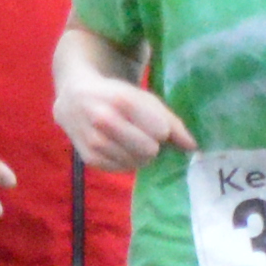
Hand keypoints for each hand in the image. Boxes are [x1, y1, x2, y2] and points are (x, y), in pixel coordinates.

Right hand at [54, 58, 183, 171]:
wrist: (74, 98)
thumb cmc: (115, 96)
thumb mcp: (143, 98)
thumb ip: (170, 121)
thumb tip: (192, 147)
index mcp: (122, 101)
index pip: (161, 131)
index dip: (162, 130)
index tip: (154, 124)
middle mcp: (104, 122)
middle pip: (150, 150)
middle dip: (152, 144)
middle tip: (142, 135)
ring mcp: (95, 142)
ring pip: (137, 162)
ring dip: (139, 155)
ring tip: (129, 141)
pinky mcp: (89, 159)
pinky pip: (122, 169)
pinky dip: (125, 161)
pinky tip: (118, 148)